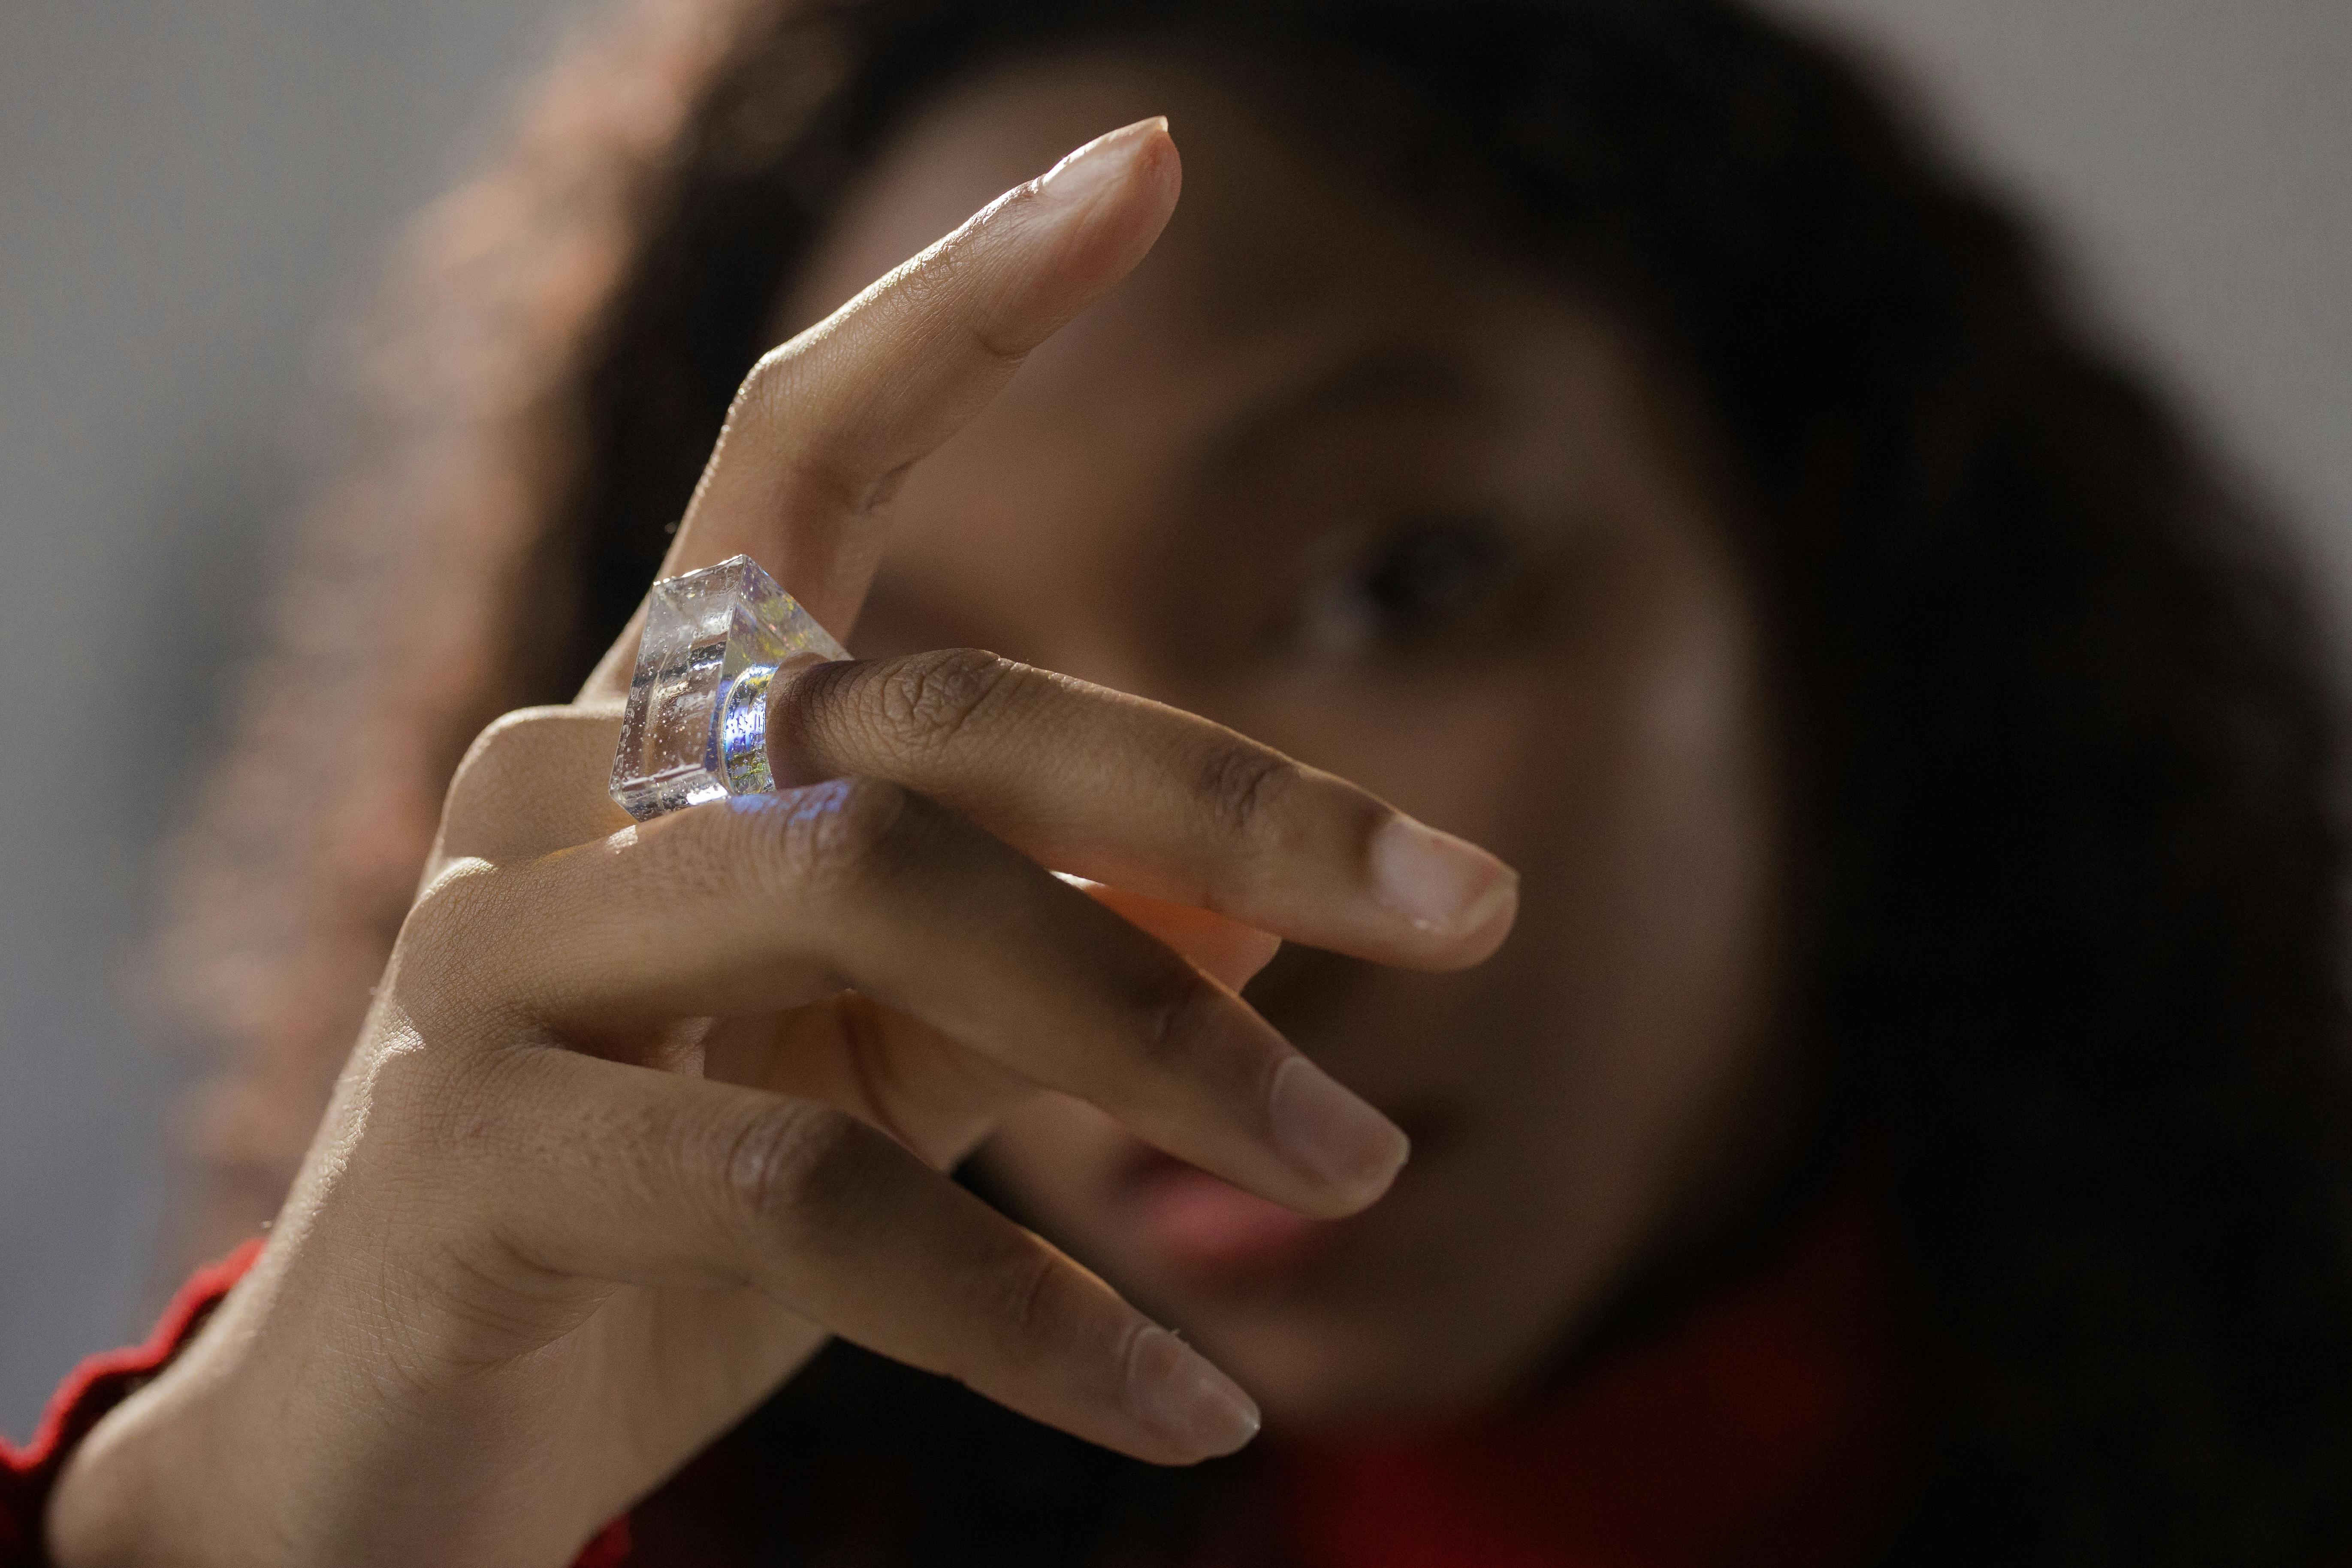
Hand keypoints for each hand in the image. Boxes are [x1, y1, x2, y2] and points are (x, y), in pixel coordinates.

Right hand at [50, 118, 1516, 1567]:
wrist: (402, 1451)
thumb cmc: (658, 1239)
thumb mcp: (885, 1085)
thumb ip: (1050, 978)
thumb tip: (1266, 912)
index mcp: (674, 736)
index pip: (803, 453)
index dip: (965, 304)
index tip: (1147, 163)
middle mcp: (573, 786)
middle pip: (946, 714)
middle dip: (1230, 801)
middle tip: (1474, 910)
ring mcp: (505, 949)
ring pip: (893, 914)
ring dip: (1168, 1057)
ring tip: (1354, 1178)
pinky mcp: (473, 1139)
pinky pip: (821, 1193)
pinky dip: (1039, 1315)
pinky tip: (1192, 1408)